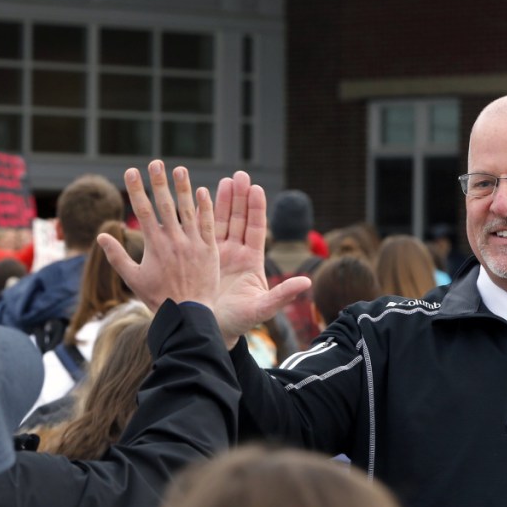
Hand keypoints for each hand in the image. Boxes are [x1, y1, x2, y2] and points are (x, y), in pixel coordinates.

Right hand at [99, 161, 217, 309]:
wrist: (187, 314)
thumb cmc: (158, 298)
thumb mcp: (133, 278)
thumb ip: (117, 256)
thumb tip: (101, 236)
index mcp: (154, 245)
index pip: (143, 210)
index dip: (137, 189)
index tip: (132, 170)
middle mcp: (174, 240)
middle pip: (165, 204)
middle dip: (159, 182)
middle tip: (156, 162)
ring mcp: (193, 244)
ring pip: (188, 210)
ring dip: (184, 188)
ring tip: (180, 169)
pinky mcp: (209, 250)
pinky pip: (208, 224)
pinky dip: (206, 207)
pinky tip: (203, 191)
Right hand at [213, 171, 310, 347]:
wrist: (211, 331)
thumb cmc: (238, 323)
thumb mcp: (261, 308)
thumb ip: (282, 295)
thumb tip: (307, 282)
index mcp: (252, 262)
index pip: (256, 229)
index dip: (256, 209)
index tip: (256, 188)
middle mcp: (237, 254)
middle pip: (240, 220)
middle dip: (241, 197)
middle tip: (241, 175)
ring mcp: (220, 254)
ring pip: (223, 222)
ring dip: (225, 200)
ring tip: (226, 179)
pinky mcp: (203, 257)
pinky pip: (204, 232)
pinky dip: (203, 215)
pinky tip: (200, 197)